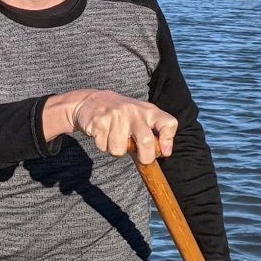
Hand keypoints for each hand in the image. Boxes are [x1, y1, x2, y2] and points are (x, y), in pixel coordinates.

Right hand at [47, 90, 176, 161]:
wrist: (92, 101)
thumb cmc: (122, 114)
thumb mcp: (141, 117)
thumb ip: (152, 132)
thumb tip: (163, 152)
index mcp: (148, 111)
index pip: (168, 123)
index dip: (168, 140)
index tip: (165, 153)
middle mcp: (134, 111)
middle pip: (146, 141)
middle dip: (145, 157)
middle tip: (141, 159)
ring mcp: (116, 115)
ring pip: (119, 150)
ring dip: (116, 150)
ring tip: (114, 139)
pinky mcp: (99, 121)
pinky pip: (103, 146)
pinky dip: (102, 145)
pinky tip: (103, 134)